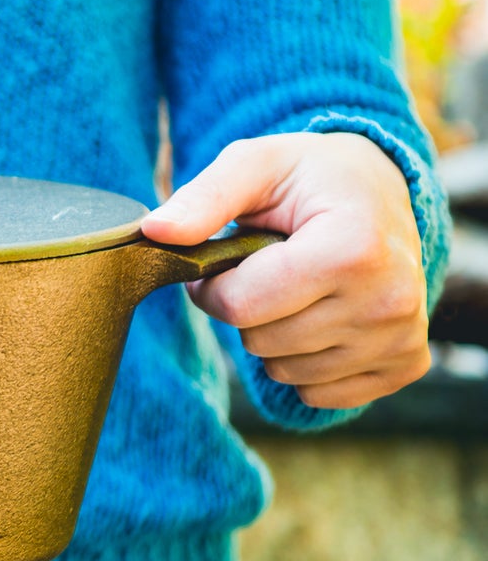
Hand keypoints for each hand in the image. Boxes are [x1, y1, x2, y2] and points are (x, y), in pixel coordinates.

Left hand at [140, 131, 429, 408]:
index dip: (214, 286)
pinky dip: (306, 364)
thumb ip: (203, 200)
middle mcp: (388, 300)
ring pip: (287, 373)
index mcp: (352, 249)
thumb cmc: (310, 176)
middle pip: (262, 343)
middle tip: (268, 269)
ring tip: (299, 288)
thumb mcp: (255, 165)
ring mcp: (401, 337)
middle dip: (247, 309)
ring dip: (275, 337)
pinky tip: (323, 316)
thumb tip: (154, 233)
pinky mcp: (406, 363)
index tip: (226, 259)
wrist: (381, 188)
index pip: (242, 305)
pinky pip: (320, 394)